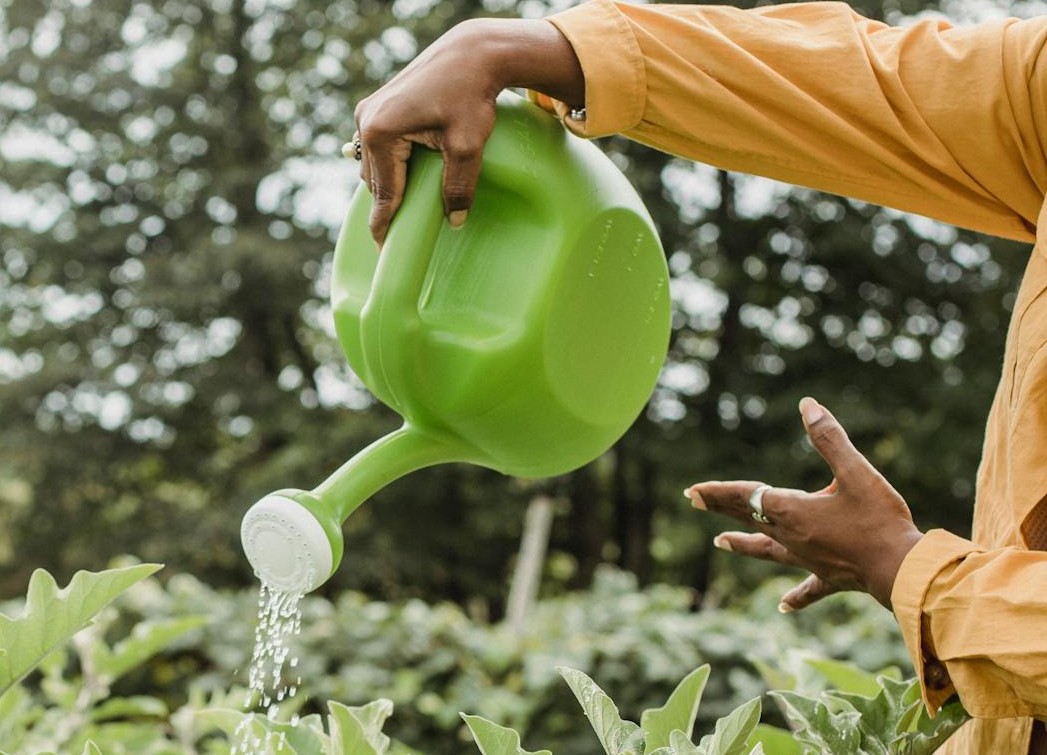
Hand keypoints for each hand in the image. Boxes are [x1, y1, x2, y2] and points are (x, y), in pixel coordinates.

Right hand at [352, 18, 584, 246]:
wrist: (472, 53)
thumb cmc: (471, 96)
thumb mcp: (468, 147)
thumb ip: (459, 188)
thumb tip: (453, 222)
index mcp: (381, 133)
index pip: (383, 194)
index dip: (384, 226)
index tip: (385, 252)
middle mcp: (366, 122)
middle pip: (375, 182)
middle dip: (388, 207)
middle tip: (400, 237)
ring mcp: (368, 112)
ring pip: (374, 166)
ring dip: (389, 186)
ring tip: (406, 209)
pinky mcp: (378, 106)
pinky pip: (378, 148)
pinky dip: (391, 166)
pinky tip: (407, 177)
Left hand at [684, 397, 923, 610]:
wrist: (902, 570)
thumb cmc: (879, 520)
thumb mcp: (856, 472)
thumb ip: (830, 439)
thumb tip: (807, 405)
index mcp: (793, 511)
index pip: (747, 496)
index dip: (719, 492)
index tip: (693, 491)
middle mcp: (792, 537)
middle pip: (749, 517)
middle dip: (721, 507)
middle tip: (694, 500)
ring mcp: (808, 559)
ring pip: (767, 549)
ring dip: (743, 544)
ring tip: (720, 542)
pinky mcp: (830, 577)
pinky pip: (807, 587)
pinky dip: (794, 596)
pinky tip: (782, 606)